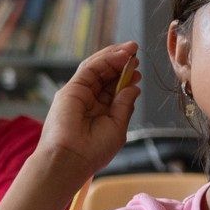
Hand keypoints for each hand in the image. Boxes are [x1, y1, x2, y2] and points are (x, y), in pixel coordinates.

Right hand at [41, 43, 141, 180]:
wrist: (71, 159)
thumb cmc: (94, 150)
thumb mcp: (117, 125)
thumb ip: (124, 105)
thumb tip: (133, 87)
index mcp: (101, 111)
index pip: (114, 88)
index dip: (126, 76)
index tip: (139, 70)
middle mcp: (89, 100)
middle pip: (106, 75)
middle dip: (121, 62)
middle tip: (136, 52)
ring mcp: (79, 93)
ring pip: (97, 68)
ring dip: (114, 56)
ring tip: (131, 49)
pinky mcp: (71, 89)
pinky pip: (89, 69)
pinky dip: (105, 60)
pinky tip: (120, 56)